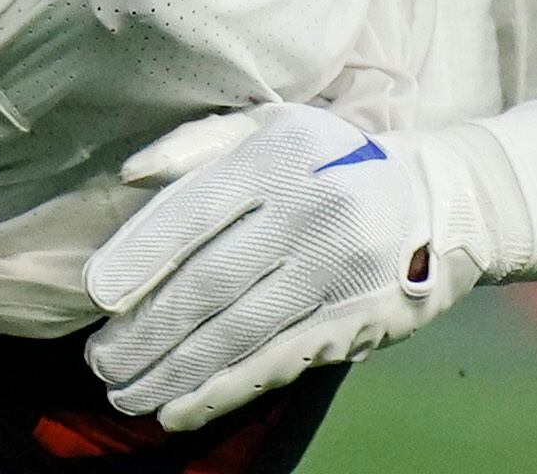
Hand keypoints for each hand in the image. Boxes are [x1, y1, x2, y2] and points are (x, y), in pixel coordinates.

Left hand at [83, 105, 483, 430]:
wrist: (440, 200)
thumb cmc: (331, 158)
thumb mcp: (270, 127)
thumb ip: (197, 145)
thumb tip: (128, 174)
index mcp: (278, 159)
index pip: (194, 213)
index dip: (139, 257)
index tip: (96, 295)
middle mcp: (309, 216)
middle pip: (210, 283)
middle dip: (146, 330)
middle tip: (98, 361)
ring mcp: (336, 275)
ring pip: (237, 333)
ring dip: (173, 370)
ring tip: (122, 393)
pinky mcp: (355, 323)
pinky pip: (276, 363)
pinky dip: (222, 391)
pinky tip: (177, 409)